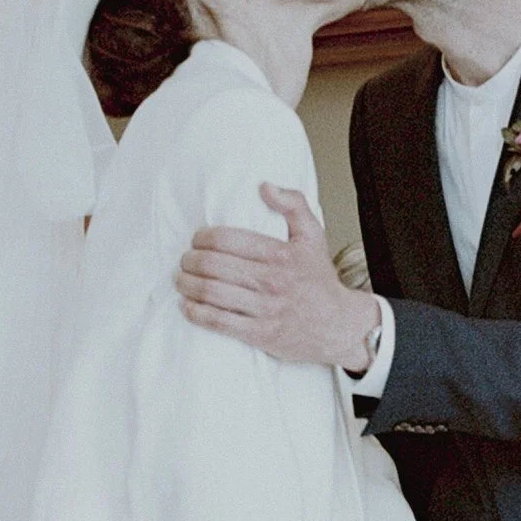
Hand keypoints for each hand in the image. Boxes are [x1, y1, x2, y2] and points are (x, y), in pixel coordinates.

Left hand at [176, 185, 379, 369]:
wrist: (338, 325)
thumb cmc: (319, 279)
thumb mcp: (312, 235)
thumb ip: (293, 204)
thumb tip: (264, 187)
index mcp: (281, 254)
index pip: (226, 239)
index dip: (202, 237)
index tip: (197, 239)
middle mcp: (272, 281)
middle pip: (212, 265)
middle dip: (189, 260)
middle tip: (185, 259)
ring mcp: (265, 309)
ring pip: (211, 293)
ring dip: (187, 285)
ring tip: (181, 280)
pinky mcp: (260, 334)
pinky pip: (219, 322)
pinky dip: (196, 313)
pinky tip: (188, 305)